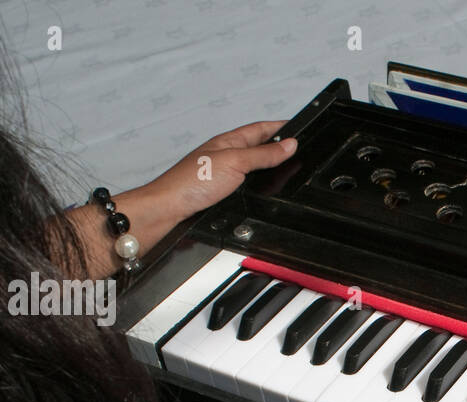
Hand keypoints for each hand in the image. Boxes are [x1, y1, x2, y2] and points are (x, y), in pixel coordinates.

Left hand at [64, 121, 296, 279]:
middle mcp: (225, 156)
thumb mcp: (235, 162)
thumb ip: (263, 155)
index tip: (298, 126)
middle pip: (257, 146)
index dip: (280, 127)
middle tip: (296, 145)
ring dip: (265, 164)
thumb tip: (290, 145)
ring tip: (283, 165)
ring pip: (250, 166)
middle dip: (276, 145)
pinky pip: (243, 184)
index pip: (260, 129)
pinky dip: (256, 183)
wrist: (168, 210)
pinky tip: (260, 190)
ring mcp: (221, 175)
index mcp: (228, 142)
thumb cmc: (191, 183)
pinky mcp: (218, 194)